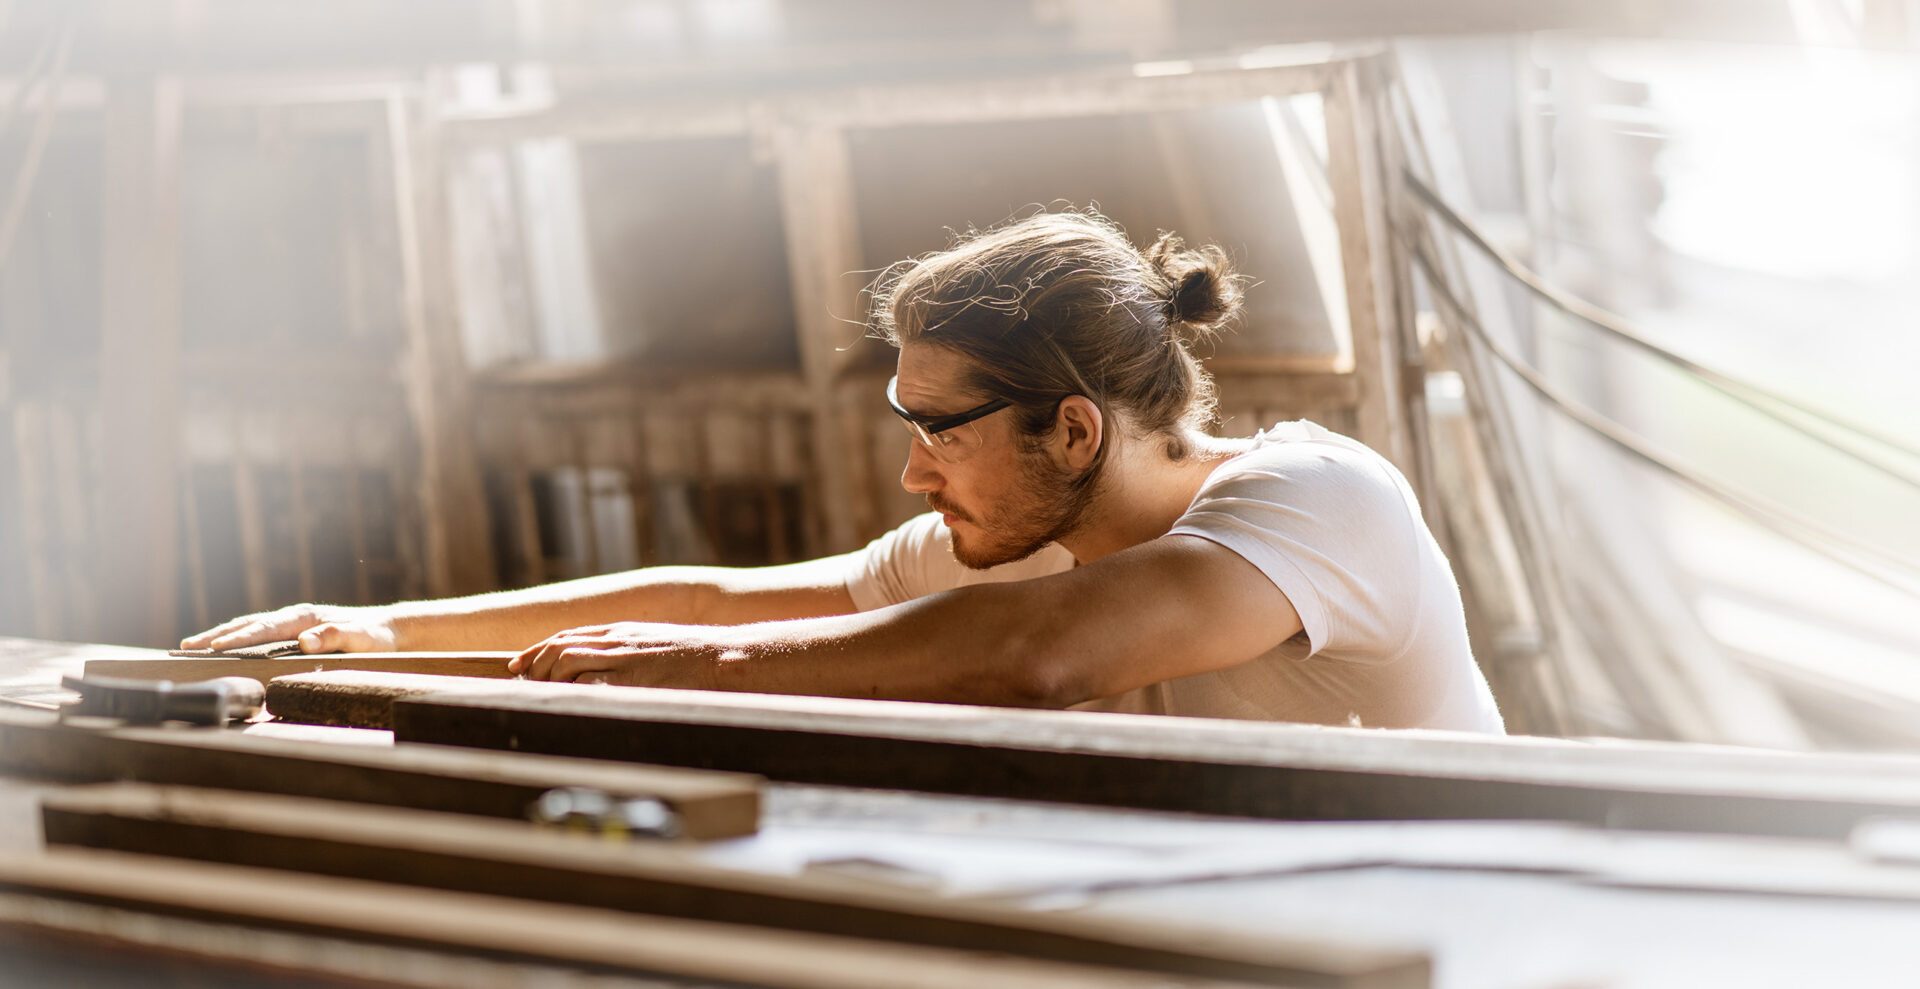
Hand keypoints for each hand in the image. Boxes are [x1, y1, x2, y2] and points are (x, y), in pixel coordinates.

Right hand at [180, 603, 399, 653]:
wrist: (388, 629)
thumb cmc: (376, 638)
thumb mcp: (363, 640)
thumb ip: (336, 637)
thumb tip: (305, 641)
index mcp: (305, 618)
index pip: (265, 628)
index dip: (239, 638)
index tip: (215, 648)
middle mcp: (295, 616)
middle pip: (248, 624)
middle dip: (216, 635)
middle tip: (185, 647)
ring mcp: (293, 622)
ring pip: (249, 626)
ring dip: (220, 635)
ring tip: (191, 646)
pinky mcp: (294, 631)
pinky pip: (258, 633)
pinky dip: (236, 637)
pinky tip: (223, 647)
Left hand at [509, 622, 730, 686]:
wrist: (719, 655)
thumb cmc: (689, 654)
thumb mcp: (650, 642)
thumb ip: (622, 649)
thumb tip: (595, 667)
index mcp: (619, 630)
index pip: (567, 636)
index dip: (536, 650)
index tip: (517, 663)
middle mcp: (617, 640)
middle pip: (561, 646)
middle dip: (535, 665)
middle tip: (523, 683)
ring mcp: (625, 658)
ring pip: (569, 661)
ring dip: (549, 678)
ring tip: (542, 694)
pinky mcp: (634, 678)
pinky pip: (593, 683)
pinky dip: (573, 691)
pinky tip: (565, 702)